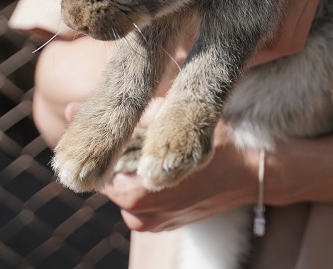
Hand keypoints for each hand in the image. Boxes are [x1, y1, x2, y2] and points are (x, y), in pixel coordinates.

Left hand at [102, 99, 257, 231]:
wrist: (260, 171)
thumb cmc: (220, 143)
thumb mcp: (172, 119)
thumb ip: (124, 117)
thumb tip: (72, 107)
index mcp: (134, 196)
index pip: (98, 167)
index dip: (102, 141)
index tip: (105, 118)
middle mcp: (140, 217)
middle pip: (112, 176)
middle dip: (120, 151)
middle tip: (139, 125)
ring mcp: (154, 224)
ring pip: (128, 185)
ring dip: (134, 163)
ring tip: (154, 138)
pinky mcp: (167, 223)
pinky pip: (146, 195)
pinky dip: (149, 176)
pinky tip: (164, 155)